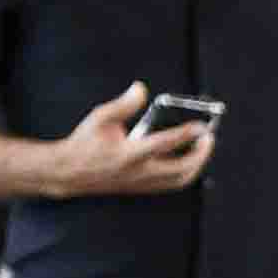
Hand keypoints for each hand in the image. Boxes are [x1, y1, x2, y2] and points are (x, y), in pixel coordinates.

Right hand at [49, 85, 212, 197]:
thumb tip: (141, 89)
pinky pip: (171, 184)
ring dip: (196, 165)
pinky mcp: (142, 188)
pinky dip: (185, 172)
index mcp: (128, 154)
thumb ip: (124, 104)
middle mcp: (138, 172)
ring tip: (202, 147)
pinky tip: (189, 158)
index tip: (203, 126)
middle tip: (208, 136)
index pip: (164, 144)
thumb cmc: (84, 143)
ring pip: (179, 181)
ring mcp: (142, 183)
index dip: (186, 134)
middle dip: (200, 154)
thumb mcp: (100, 117)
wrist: (68, 173)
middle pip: (180, 169)